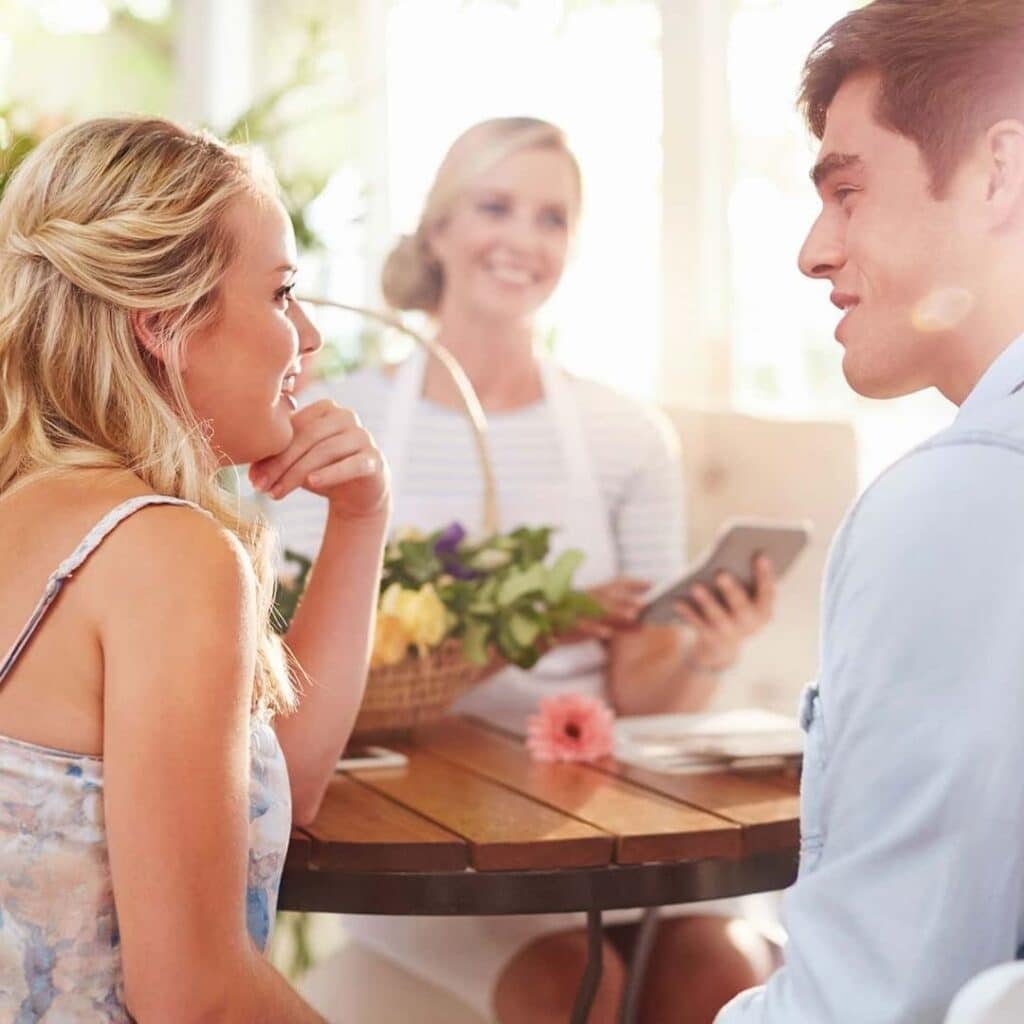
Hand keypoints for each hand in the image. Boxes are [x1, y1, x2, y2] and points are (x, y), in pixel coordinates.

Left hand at [248, 400, 389, 522]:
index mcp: (325, 408)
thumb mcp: (295, 463)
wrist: (357, 495)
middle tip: (260, 487)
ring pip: (325, 451)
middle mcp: (346, 417)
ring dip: (297, 474)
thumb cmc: (322, 471)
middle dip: (280, 464)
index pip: (294, 426)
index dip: (271, 451)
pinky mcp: (374, 459)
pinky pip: (351, 464)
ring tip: (277, 494)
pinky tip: (312, 483)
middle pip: (307, 438)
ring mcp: (363, 437)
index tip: (252, 478)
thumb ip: (275, 459)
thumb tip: (250, 471)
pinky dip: (330, 473)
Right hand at [562, 577, 651, 642]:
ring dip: (617, 612)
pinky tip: (607, 634)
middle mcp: (587, 598)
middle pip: (611, 596)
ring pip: (599, 609)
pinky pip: (583, 625)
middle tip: (645, 604)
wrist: (547, 630)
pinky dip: (595, 629)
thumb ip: (618, 620)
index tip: (651, 584)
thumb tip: (642, 624)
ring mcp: (578, 610)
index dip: (634, 582)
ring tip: (633, 617)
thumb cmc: (576, 622)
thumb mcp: (597, 618)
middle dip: (628, 599)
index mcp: (595, 592)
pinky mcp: (569, 623)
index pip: (616, 583)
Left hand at [675, 555, 775, 670]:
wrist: (722, 645)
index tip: (760, 553)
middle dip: (731, 590)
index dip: (765, 574)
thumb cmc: (734, 606)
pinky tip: (678, 601)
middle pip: (741, 606)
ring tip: (695, 586)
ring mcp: (730, 633)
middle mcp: (750, 624)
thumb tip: (727, 551)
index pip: (767, 592)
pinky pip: (698, 624)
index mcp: (764, 611)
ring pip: (718, 617)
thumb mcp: (743, 596)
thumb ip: (742, 577)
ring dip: (707, 601)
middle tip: (721, 573)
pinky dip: (688, 612)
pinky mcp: (710, 638)